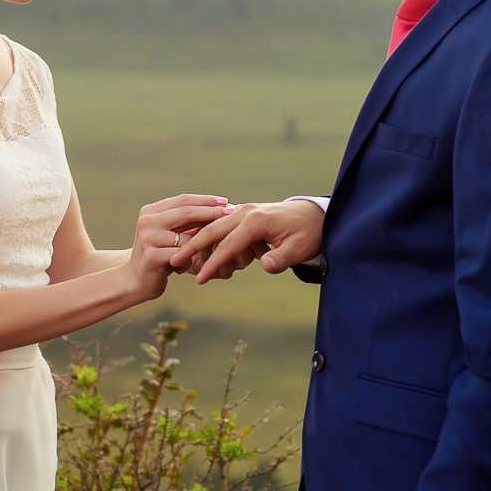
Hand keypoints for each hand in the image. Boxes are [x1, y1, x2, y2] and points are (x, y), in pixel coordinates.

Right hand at [127, 195, 233, 298]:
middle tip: (232, 213)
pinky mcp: (152, 256)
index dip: (206, 200)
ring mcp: (148, 238)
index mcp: (150, 211)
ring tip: (206, 251)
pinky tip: (186, 267)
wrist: (135, 279)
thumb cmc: (159, 254)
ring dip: (200, 245)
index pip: (183, 200)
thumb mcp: (170, 233)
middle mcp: (147, 221)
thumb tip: (221, 206)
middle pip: (187, 212)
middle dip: (212, 212)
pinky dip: (190, 261)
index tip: (226, 201)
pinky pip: (183, 256)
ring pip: (187, 237)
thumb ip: (187, 220)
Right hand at [169, 200, 323, 283]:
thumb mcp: (299, 249)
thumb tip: (266, 267)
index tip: (200, 279)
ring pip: (214, 227)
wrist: (315, 215)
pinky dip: (209, 238)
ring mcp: (243, 211)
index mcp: (257, 220)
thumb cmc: (308, 233)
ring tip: (184, 261)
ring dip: (199, 243)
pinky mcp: (243, 214)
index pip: (229, 244)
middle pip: (212, 230)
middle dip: (193, 247)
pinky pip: (221, 227)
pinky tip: (200, 251)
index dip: (213, 263)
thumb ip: (281, 258)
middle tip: (175, 263)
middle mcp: (246, 212)